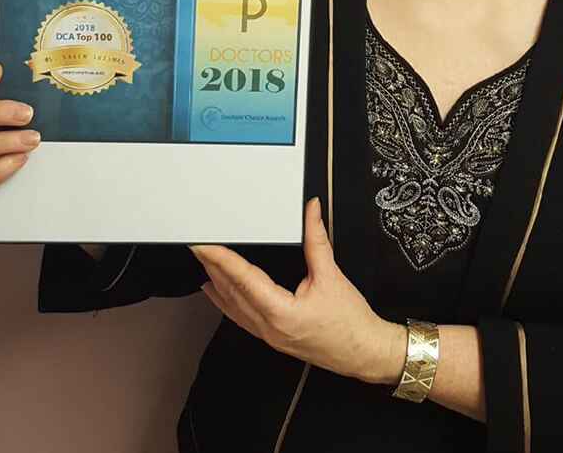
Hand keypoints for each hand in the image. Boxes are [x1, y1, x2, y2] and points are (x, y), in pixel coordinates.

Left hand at [192, 197, 405, 383]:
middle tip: (198, 245)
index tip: (204, 245)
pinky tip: (218, 292)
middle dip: (212, 266)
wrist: (364, 352)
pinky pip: (240, 318)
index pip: (242, 278)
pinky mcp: (273, 338)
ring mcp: (269, 336)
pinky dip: (226, 301)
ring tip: (204, 262)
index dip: (220, 258)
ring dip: (216, 283)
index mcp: (280, 312)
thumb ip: (316, 239)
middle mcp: (269, 327)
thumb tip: (311, 211)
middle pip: (230, 292)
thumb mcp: (331, 275)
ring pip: (232, 307)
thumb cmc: (350, 322)